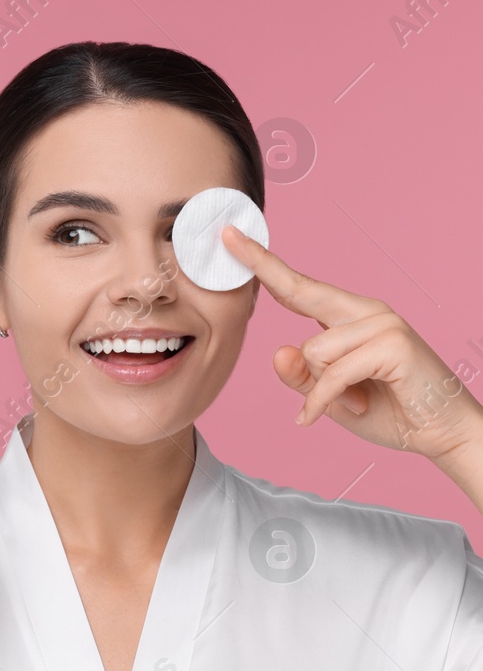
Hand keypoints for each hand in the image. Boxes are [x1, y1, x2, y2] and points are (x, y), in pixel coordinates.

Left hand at [222, 225, 482, 462]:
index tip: (231, 239)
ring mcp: (383, 324)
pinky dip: (326, 401)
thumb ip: (302, 377)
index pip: (299, 288)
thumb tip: (278, 351)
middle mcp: (367, 312)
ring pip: (312, 351)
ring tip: (355, 401)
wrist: (444, 435)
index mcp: (351, 317)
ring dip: (322, 389)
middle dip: (261, 265)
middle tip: (226, 235)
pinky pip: (332, 374)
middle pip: (301, 289)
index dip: (264, 264)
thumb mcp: (329, 398)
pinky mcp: (393, 344)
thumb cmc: (390, 412)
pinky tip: (340, 413)